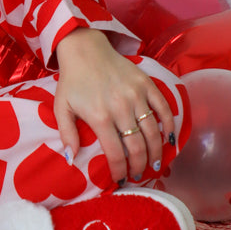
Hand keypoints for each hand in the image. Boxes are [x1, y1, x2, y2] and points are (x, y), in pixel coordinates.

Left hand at [53, 28, 174, 184]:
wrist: (85, 49)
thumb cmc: (72, 81)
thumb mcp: (61, 107)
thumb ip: (67, 134)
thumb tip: (71, 159)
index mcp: (99, 116)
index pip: (115, 153)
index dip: (120, 171)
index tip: (121, 180)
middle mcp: (120, 107)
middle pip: (138, 146)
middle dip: (140, 166)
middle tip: (139, 176)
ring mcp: (136, 95)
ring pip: (153, 131)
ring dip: (157, 152)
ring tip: (155, 165)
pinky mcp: (146, 84)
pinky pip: (163, 108)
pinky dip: (169, 125)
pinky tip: (169, 139)